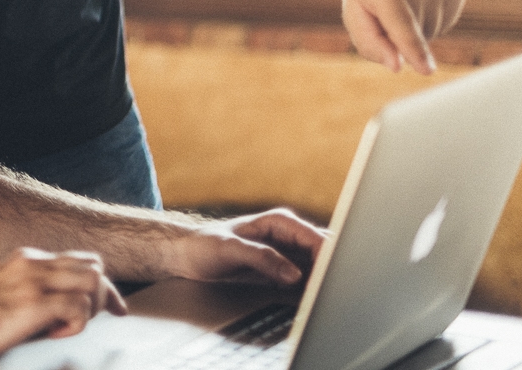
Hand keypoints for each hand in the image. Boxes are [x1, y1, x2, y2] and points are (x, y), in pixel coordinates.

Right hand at [0, 248, 120, 365]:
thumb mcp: (3, 293)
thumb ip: (31, 292)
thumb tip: (62, 309)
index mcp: (26, 259)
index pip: (79, 259)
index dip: (98, 284)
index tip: (108, 307)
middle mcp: (33, 262)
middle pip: (93, 266)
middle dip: (103, 294)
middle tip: (95, 322)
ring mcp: (33, 280)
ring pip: (93, 281)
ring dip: (91, 309)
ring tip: (68, 330)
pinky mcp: (32, 303)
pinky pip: (79, 308)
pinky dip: (76, 325)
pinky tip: (55, 336)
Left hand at [170, 209, 326, 285]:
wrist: (188, 256)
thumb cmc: (204, 245)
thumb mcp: (230, 249)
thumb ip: (262, 258)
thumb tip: (293, 274)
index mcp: (279, 222)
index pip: (315, 238)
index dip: (327, 257)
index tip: (332, 277)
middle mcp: (287, 235)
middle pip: (322, 252)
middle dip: (331, 269)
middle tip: (333, 291)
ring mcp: (287, 253)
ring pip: (318, 267)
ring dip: (324, 280)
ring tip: (326, 297)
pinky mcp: (283, 270)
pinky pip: (307, 279)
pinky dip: (313, 288)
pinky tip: (313, 300)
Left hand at [342, 0, 468, 74]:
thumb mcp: (354, 10)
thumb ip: (370, 42)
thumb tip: (397, 65)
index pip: (402, 24)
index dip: (414, 49)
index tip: (427, 69)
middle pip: (420, 33)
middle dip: (403, 35)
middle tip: (389, 8)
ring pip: (437, 28)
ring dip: (420, 27)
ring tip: (405, 0)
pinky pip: (451, 19)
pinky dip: (436, 17)